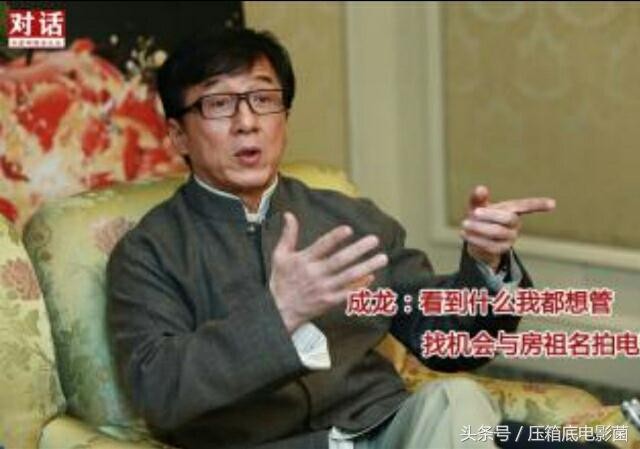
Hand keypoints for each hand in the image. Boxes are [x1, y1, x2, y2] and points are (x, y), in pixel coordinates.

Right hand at [269, 212, 387, 332]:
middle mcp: (315, 274)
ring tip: (382, 258)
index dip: (335, 238)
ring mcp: (324, 289)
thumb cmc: (280, 280)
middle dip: (358, 250)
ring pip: (348, 277)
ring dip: (366, 267)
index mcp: (304, 261)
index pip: (321, 246)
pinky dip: (360, 286)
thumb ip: (288, 235)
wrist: (279, 311)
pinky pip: (348, 294)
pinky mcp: (329, 302)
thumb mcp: (280, 256)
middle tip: (374, 240)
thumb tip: (289, 215)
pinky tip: (372, 277)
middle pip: (340, 261)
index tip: (349, 229)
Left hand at [461, 186, 554, 269]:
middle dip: (491, 215)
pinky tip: (465, 234)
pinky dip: (476, 239)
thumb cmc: (479, 219)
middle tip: (474, 212)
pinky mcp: (502, 250)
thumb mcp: (476, 206)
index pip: (527, 206)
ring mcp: (510, 238)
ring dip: (479, 228)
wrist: (474, 240)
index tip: (553, 204)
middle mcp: (514, 224)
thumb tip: (480, 188)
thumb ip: (478, 199)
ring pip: (498, 232)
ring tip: (464, 224)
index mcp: (511, 210)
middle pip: (509, 218)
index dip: (539, 204)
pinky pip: (491, 245)